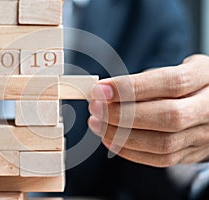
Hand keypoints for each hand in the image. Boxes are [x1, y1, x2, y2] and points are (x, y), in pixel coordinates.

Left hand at [88, 54, 208, 166]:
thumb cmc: (190, 84)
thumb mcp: (178, 70)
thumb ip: (147, 81)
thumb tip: (107, 92)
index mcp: (207, 77)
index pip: (171, 83)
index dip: (132, 87)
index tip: (101, 90)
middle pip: (167, 117)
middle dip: (123, 114)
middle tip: (95, 107)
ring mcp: (204, 135)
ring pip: (163, 143)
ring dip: (122, 135)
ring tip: (97, 123)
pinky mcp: (193, 153)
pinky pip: (162, 159)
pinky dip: (131, 151)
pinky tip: (110, 140)